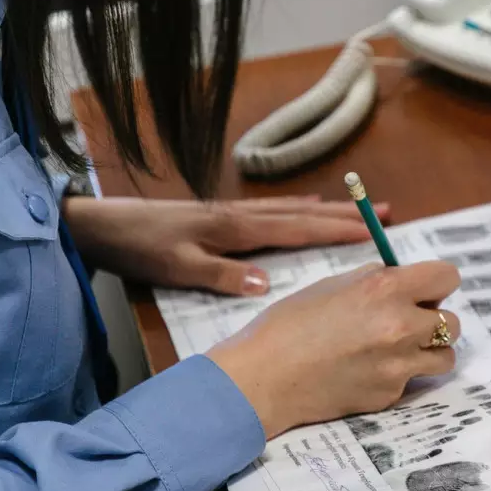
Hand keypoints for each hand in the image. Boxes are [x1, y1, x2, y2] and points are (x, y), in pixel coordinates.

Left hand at [62, 195, 389, 295]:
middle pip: (305, 212)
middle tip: (385, 211)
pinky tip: (307, 206)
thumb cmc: (141, 248)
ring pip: (293, 208)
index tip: (374, 230)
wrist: (104, 225)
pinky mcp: (223, 215)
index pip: (299, 229)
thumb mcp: (178, 267)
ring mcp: (235, 212)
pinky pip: (275, 209)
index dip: (338, 229)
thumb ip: (222, 275)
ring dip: (329, 209)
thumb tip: (267, 284)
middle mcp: (243, 215)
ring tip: (360, 209)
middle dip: (347, 213)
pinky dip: (300, 208)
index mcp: (238, 229)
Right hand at [206, 260, 462, 439]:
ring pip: (444, 357)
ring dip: (426, 351)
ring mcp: (398, 366)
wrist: (263, 377)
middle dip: (433, 319)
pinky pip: (411, 380)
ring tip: (394, 348)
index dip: (436, 282)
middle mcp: (400, 326)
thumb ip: (375, 280)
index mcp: (386, 289)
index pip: (447, 277)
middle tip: (407, 320)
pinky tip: (365, 369)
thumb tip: (402, 278)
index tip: (425, 289)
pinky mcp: (389, 395)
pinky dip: (397, 374)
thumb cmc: (289, 324)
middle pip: (452, 321)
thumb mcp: (334, 285)